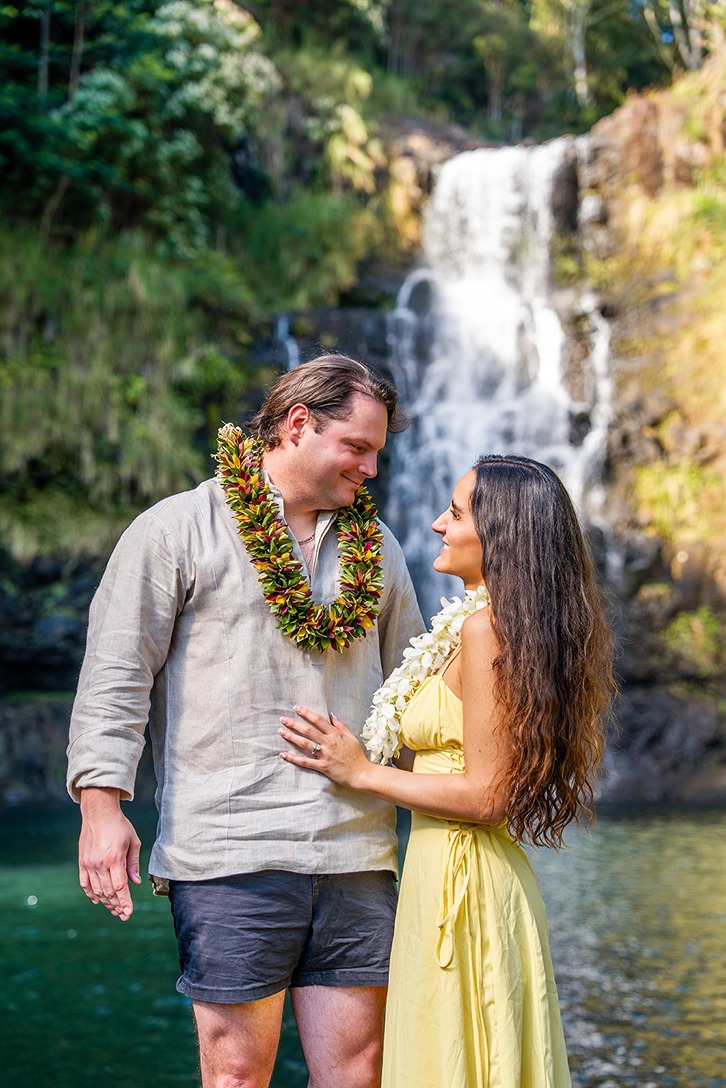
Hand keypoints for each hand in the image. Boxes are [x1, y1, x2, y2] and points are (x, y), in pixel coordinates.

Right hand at [78, 787, 141, 920]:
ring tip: (114, 910)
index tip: (128, 913)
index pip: (120, 887)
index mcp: (114, 858)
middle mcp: (99, 863)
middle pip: (108, 892)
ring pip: (97, 890)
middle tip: (123, 915)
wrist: (99, 813)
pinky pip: (85, 884)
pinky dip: (91, 894)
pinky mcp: (82, 862)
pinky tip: (97, 900)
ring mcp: (89, 864)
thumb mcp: (133, 841)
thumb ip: (133, 863)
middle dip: (117, 905)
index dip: (125, 902)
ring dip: (106, 902)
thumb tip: (136, 882)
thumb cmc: (120, 825)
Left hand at [279, 706, 369, 788]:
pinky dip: (293, 758)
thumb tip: (332, 715)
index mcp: (335, 734)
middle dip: (294, 724)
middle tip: (283, 719)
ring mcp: (325, 755)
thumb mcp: (351, 737)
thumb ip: (341, 726)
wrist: (361, 773)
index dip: (307, 713)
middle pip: (308, 730)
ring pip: (305, 744)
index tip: (297, 708)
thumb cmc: (357, 755)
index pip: (318, 720)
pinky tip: (284, 754)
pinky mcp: (322, 767)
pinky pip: (305, 762)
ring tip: (281, 732)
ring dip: (292, 737)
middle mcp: (329, 743)